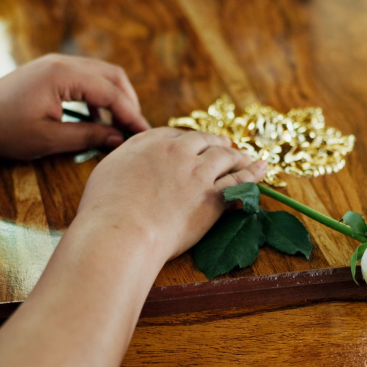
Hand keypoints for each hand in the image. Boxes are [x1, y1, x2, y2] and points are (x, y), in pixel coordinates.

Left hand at [0, 54, 151, 159]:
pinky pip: (85, 79)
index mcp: (63, 75)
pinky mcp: (49, 72)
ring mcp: (55, 64)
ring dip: (114, 99)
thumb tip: (117, 139)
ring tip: (120, 127)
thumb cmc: (3, 130)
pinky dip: (97, 97)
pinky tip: (97, 120)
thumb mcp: (48, 140)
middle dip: (128, 103)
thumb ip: (87, 136)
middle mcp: (62, 63)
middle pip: (112, 76)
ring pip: (100, 75)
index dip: (131, 115)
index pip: (111, 93)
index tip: (143, 135)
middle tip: (136, 130)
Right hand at [75, 128, 268, 262]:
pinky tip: (262, 169)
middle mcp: (176, 150)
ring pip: (226, 157)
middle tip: (226, 146)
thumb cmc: (104, 210)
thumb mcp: (106, 172)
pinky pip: (239, 180)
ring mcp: (197, 172)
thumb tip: (131, 164)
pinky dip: (253, 173)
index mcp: (149, 142)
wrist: (121, 231)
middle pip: (204, 141)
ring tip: (249, 158)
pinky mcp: (213, 196)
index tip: (193, 145)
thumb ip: (124, 161)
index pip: (175, 134)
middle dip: (217, 143)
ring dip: (239, 156)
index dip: (188, 141)